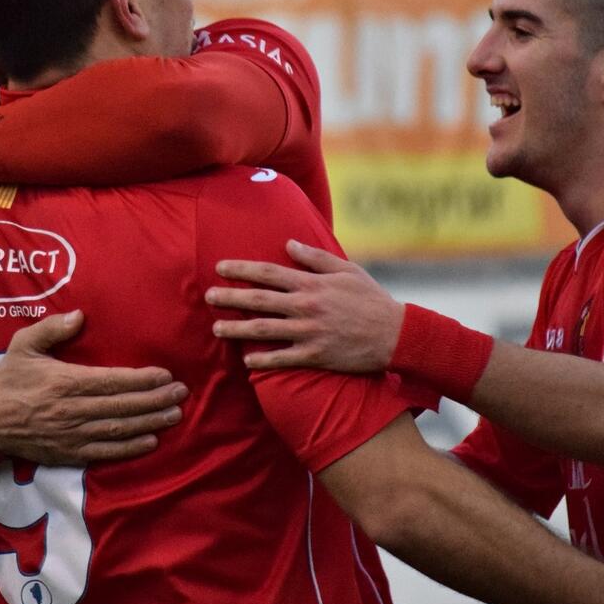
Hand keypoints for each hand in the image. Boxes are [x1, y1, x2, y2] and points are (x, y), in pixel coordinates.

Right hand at [0, 310, 187, 464]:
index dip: (141, 380)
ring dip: (149, 423)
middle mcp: (72, 410)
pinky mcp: (69, 454)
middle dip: (154, 400)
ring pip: (118, 430)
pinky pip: (104, 453)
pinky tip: (150, 442)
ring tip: (174, 415)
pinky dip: (129, 449)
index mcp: (65, 382)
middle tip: (181, 393)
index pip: (111, 382)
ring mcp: (71, 435)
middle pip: (121, 407)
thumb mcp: (23, 345)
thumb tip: (80, 316)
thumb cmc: (8, 379)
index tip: (165, 375)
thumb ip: (51, 329)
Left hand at [205, 239, 402, 371]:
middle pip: (259, 301)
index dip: (241, 269)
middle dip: (230, 298)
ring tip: (216, 328)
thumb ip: (315, 257)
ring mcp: (309, 332)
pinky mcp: (315, 356)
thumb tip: (288, 243)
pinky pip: (282, 359)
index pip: (268, 273)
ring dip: (237, 329)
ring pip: (264, 330)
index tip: (220, 268)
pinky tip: (246, 360)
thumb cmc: (371, 300)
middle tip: (207, 297)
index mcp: (312, 284)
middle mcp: (306, 307)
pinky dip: (262, 360)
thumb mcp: (347, 270)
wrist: (395, 335)